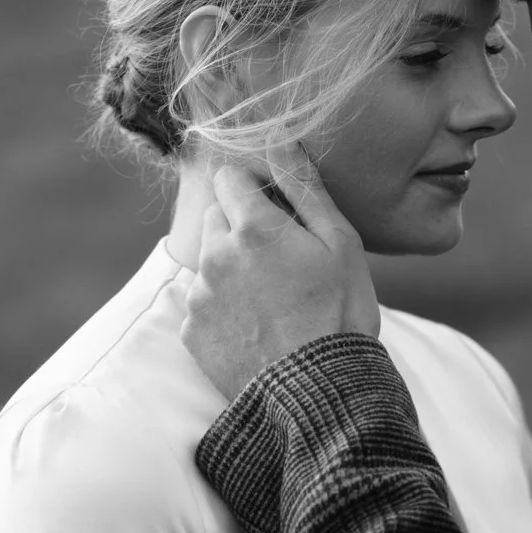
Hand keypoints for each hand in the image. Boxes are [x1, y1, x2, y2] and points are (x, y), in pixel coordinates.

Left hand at [181, 149, 379, 400]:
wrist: (318, 393)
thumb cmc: (340, 314)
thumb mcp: (340, 244)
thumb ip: (304, 188)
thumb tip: (280, 139)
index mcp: (252, 227)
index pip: (228, 178)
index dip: (253, 190)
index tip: (277, 212)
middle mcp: (215, 256)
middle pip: (216, 219)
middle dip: (242, 229)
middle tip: (283, 263)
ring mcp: (200, 296)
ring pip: (209, 263)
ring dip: (232, 270)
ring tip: (274, 303)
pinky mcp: (191, 333)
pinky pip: (203, 305)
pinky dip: (224, 310)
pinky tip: (257, 329)